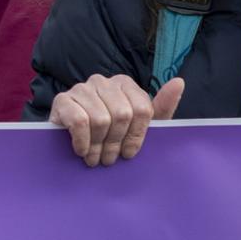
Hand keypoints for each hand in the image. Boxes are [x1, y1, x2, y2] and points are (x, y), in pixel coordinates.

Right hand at [48, 75, 184, 166]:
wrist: (71, 142)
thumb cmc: (111, 134)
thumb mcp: (140, 125)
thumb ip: (161, 107)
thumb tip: (179, 82)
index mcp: (124, 84)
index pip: (141, 109)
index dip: (137, 136)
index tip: (129, 153)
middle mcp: (102, 81)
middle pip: (122, 115)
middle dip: (116, 142)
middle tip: (110, 158)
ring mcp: (80, 88)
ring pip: (101, 119)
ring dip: (98, 146)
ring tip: (95, 157)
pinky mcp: (61, 100)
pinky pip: (80, 122)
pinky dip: (83, 142)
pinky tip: (82, 151)